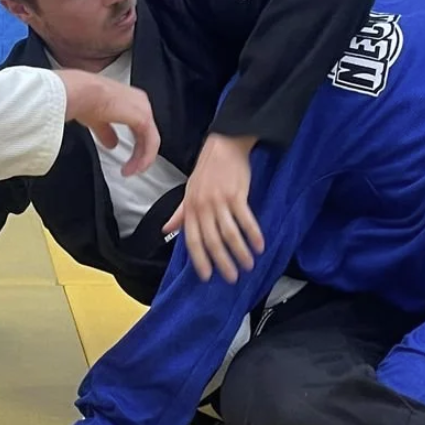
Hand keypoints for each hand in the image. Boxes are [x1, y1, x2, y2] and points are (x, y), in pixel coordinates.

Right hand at [56, 69, 159, 176]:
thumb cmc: (84, 100)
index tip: (129, 159)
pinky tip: (137, 167)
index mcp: (130, 100)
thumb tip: (111, 143)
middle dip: (140, 154)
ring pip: (150, 139)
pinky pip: (151, 142)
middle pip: (147, 134)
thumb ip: (107, 132)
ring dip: (142, 158)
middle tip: (131, 169)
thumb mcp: (97, 120)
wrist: (82, 94)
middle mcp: (140, 102)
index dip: (136, 145)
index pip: (140, 126)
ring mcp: (143, 109)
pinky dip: (146, 157)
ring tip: (131, 171)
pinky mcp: (143, 118)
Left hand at [163, 133, 264, 282]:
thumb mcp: (189, 191)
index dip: (199, 260)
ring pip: (229, 233)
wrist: (224, 146)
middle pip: (211, 241)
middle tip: (232, 278)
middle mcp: (203, 206)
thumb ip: (180, 213)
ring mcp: (220, 201)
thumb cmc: (207, 170)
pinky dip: (253, 234)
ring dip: (239, 252)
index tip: (206, 276)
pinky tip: (259, 246)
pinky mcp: (236, 194)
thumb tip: (165, 230)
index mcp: (190, 208)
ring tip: (248, 265)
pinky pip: (245, 220)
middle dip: (222, 262)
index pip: (192, 240)